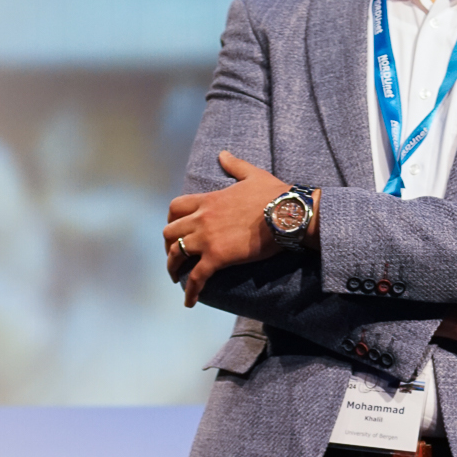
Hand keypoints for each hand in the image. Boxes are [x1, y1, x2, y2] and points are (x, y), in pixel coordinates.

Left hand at [164, 151, 314, 307]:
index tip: (174, 230)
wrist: (289, 214)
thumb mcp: (252, 174)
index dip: (170, 220)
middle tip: (175, 256)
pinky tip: (189, 302)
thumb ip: (234, 165)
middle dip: (168, 246)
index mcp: (209, 200)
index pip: (175, 208)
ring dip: (173, 267)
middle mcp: (202, 219)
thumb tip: (223, 154)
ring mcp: (207, 238)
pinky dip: (190, 291)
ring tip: (176, 278)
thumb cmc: (275, 194)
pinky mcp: (218, 257)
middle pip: (170, 232)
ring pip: (176, 254)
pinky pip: (196, 277)